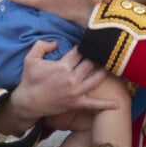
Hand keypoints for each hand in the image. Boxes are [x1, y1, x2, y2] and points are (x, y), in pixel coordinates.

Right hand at [0, 42, 117, 136]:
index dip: (86, 47)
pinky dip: (106, 104)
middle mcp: (72, 78)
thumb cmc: (29, 80)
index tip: (92, 43)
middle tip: (105, 53)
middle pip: (91, 64)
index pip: (79, 52)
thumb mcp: (30, 59)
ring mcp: (76, 91)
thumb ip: (42, 46)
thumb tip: (56, 42)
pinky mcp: (77, 103)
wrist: (27, 102)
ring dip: (105, 73)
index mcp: (62, 66)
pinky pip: (94, 104)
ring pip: (97, 79)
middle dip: (98, 58)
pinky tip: (118, 104)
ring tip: (113, 67)